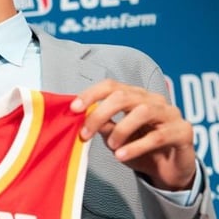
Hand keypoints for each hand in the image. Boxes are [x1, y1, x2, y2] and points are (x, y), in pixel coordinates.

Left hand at [70, 79, 195, 190]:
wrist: (171, 170)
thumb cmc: (141, 148)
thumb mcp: (116, 137)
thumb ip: (103, 125)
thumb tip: (81, 118)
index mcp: (135, 96)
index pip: (111, 86)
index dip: (90, 94)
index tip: (73, 108)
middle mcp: (153, 100)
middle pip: (123, 97)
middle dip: (99, 114)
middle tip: (85, 134)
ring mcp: (170, 114)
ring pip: (141, 112)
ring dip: (120, 130)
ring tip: (110, 146)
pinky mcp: (182, 132)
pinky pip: (157, 137)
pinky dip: (135, 147)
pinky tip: (121, 156)